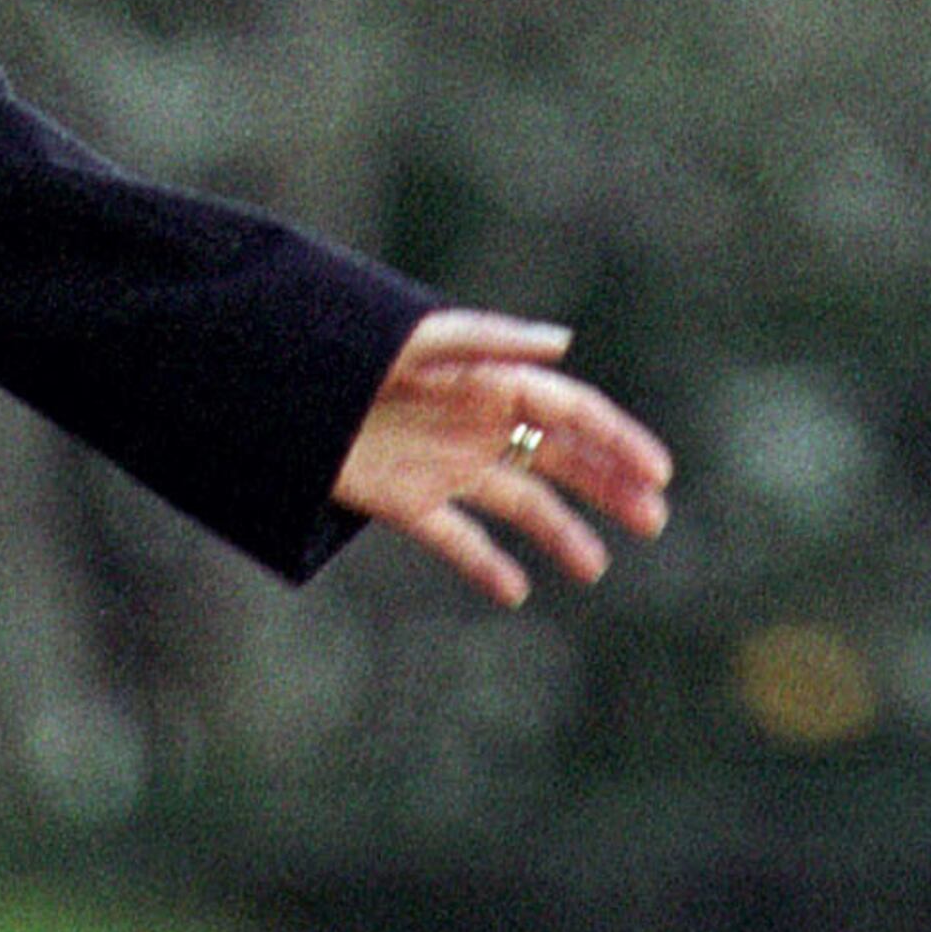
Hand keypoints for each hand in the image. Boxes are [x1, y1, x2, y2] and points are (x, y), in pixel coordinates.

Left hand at [331, 307, 674, 604]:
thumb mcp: (416, 339)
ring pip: (520, 504)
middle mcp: (477, 424)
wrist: (272, 389)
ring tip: (597, 568)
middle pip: (558, 459)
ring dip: (562, 532)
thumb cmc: (345, 350)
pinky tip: (517, 593)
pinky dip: (487, 566)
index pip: (570, 412)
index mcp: (488, 382)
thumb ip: (487, 339)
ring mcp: (446, 465)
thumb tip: (564, 343)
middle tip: (654, 522)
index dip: (618, 439)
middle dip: (609, 486)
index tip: (659, 473)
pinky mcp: (407, 501)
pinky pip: (458, 539)